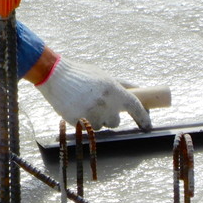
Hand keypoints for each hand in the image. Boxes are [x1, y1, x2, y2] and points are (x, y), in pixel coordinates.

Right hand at [35, 56, 151, 129]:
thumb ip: (122, 85)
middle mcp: (106, 105)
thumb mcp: (104, 76)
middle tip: (101, 107)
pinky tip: (76, 108)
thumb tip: (139, 89)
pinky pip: (87, 128)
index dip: (143, 117)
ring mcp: (92, 115)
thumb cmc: (81, 74)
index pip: (135, 107)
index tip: (147, 125)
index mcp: (114, 91)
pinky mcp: (78, 123)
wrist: (55, 76)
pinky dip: (84, 121)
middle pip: (116, 122)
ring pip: (101, 126)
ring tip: (84, 105)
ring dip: (96, 120)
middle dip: (111, 117)